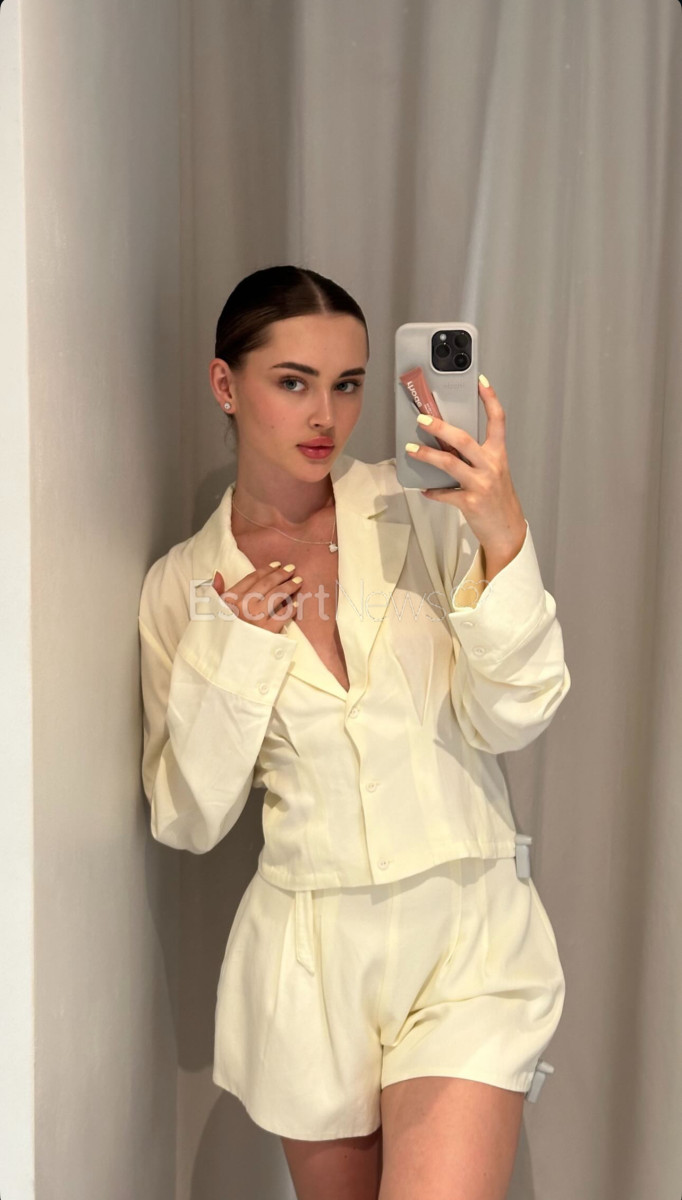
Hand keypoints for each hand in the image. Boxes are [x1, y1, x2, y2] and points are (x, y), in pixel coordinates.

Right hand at [211, 564, 301, 632]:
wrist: (223, 659)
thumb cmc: (218, 634)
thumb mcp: (211, 611)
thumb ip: (215, 591)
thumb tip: (218, 573)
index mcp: (230, 599)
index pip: (251, 578)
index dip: (265, 570)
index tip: (276, 565)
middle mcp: (243, 606)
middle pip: (267, 584)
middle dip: (280, 574)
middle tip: (291, 569)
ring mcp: (256, 619)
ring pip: (277, 596)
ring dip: (289, 587)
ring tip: (297, 582)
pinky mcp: (268, 632)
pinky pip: (283, 616)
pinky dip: (290, 609)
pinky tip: (295, 605)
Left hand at [406, 375, 526, 564]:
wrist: (507, 531)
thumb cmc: (498, 499)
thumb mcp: (494, 473)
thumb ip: (475, 458)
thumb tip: (446, 445)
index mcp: (498, 455)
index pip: (498, 421)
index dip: (490, 399)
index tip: (480, 382)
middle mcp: (491, 467)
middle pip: (464, 440)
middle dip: (440, 427)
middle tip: (422, 419)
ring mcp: (481, 485)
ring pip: (449, 464)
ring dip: (427, 455)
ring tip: (411, 449)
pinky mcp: (470, 503)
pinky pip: (444, 493)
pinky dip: (432, 492)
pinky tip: (424, 490)